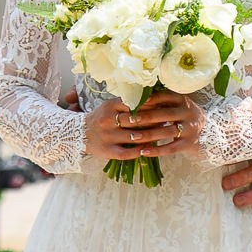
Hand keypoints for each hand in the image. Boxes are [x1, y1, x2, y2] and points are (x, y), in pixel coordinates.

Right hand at [83, 89, 201, 163]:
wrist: (79, 134)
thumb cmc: (102, 118)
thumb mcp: (111, 105)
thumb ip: (128, 102)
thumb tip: (153, 99)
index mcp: (111, 106)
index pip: (135, 104)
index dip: (152, 105)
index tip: (166, 106)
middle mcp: (108, 120)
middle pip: (137, 120)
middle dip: (156, 120)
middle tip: (171, 120)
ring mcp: (108, 136)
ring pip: (135, 136)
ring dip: (153, 135)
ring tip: (166, 134)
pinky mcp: (108, 151)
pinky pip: (127, 152)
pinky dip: (140, 151)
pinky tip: (151, 149)